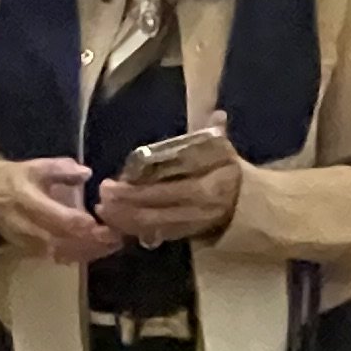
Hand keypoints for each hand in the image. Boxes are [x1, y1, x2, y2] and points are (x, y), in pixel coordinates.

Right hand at [0, 156, 122, 265]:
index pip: (62, 220)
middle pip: (68, 241)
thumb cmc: (13, 181)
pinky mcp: (34, 254)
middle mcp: (30, 228)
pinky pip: (61, 258)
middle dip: (96, 241)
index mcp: (29, 202)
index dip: (87, 224)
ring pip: (66, 254)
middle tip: (120, 236)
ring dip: (92, 251)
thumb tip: (86, 173)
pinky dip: (81, 255)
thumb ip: (60, 169)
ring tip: (114, 243)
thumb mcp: (34, 167)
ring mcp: (31, 244)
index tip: (108, 221)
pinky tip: (98, 250)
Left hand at [96, 126, 241, 248]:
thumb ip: (215, 134)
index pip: (164, 193)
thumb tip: (217, 115)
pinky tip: (118, 223)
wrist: (251, 205)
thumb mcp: (226, 152)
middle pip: (152, 214)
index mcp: (204, 188)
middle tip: (100, 197)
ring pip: (152, 228)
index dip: (135, 192)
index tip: (112, 184)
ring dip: (124, 221)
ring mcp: (189, 225)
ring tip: (103, 211)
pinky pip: (157, 235)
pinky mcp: (185, 235)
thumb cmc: (232, 173)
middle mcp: (195, 211)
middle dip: (123, 208)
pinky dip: (135, 230)